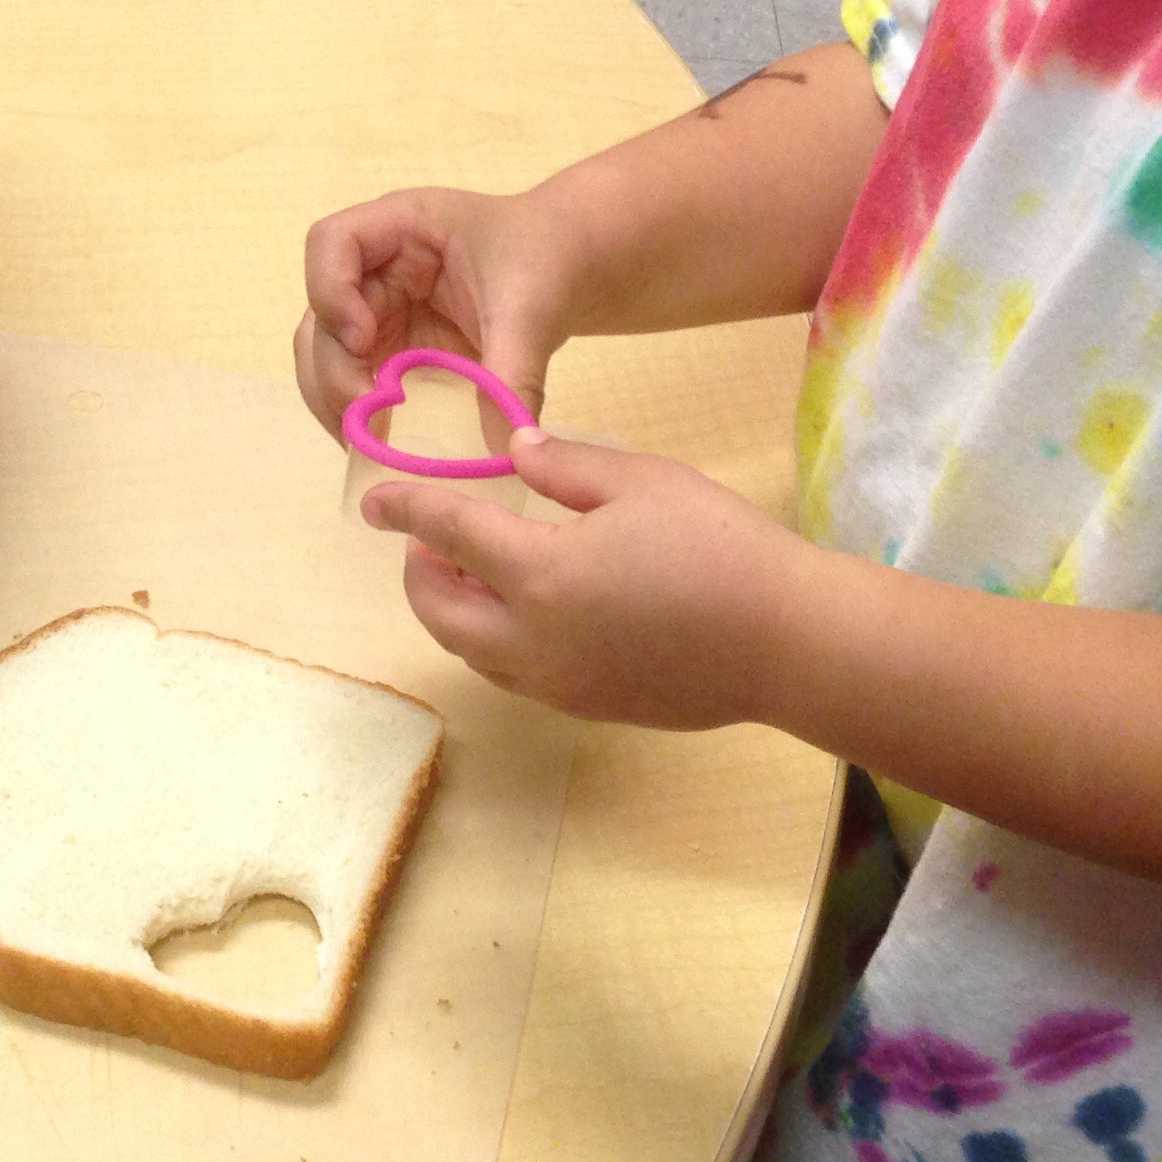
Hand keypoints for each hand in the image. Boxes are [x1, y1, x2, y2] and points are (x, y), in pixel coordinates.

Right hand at [295, 185, 576, 440]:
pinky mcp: (390, 346)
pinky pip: (354, 380)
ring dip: (335, 399)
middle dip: (334, 370)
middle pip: (320, 314)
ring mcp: (378, 308)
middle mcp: (375, 265)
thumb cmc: (545, 259)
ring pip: (324, 354)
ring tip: (368, 442)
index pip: (331, 243)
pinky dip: (357, 412)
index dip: (331, 292)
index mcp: (401, 225)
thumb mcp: (532, 309)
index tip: (365, 342)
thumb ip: (515, 373)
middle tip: (368, 419)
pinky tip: (378, 443)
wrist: (567, 265)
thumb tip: (504, 450)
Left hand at [359, 432, 796, 727]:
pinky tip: (529, 608)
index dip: (405, 508)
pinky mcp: (590, 707)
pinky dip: (496, 639)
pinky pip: (515, 675)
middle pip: (441, 612)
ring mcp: (560, 684)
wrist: (788, 644)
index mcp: (539, 575)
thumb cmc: (720, 548)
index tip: (374, 497)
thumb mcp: (640, 480)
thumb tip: (513, 454)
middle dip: (420, 572)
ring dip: (455, 611)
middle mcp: (533, 641)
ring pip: (473, 653)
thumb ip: (564, 466)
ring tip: (476, 569)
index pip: (447, 533)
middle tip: (432, 534)